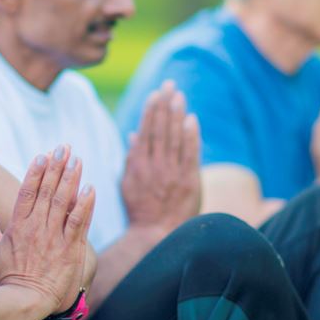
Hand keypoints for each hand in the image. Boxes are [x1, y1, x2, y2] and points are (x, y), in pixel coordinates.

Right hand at [0, 145, 94, 314]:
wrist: (26, 303)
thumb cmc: (7, 280)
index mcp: (18, 226)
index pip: (27, 192)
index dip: (36, 172)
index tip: (42, 155)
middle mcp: (37, 227)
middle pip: (47, 190)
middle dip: (56, 166)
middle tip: (64, 147)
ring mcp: (54, 237)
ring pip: (64, 201)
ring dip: (71, 178)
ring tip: (77, 160)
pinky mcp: (70, 248)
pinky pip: (79, 222)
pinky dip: (85, 204)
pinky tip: (90, 188)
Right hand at [121, 80, 200, 233]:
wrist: (156, 234)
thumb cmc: (141, 210)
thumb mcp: (128, 184)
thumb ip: (131, 158)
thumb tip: (133, 134)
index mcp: (138, 165)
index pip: (145, 131)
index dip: (150, 110)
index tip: (155, 94)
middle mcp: (154, 166)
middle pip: (160, 129)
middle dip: (164, 105)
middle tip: (169, 85)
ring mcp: (172, 173)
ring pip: (174, 138)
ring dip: (176, 114)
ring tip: (179, 96)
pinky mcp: (188, 181)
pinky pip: (189, 154)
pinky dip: (190, 136)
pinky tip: (191, 120)